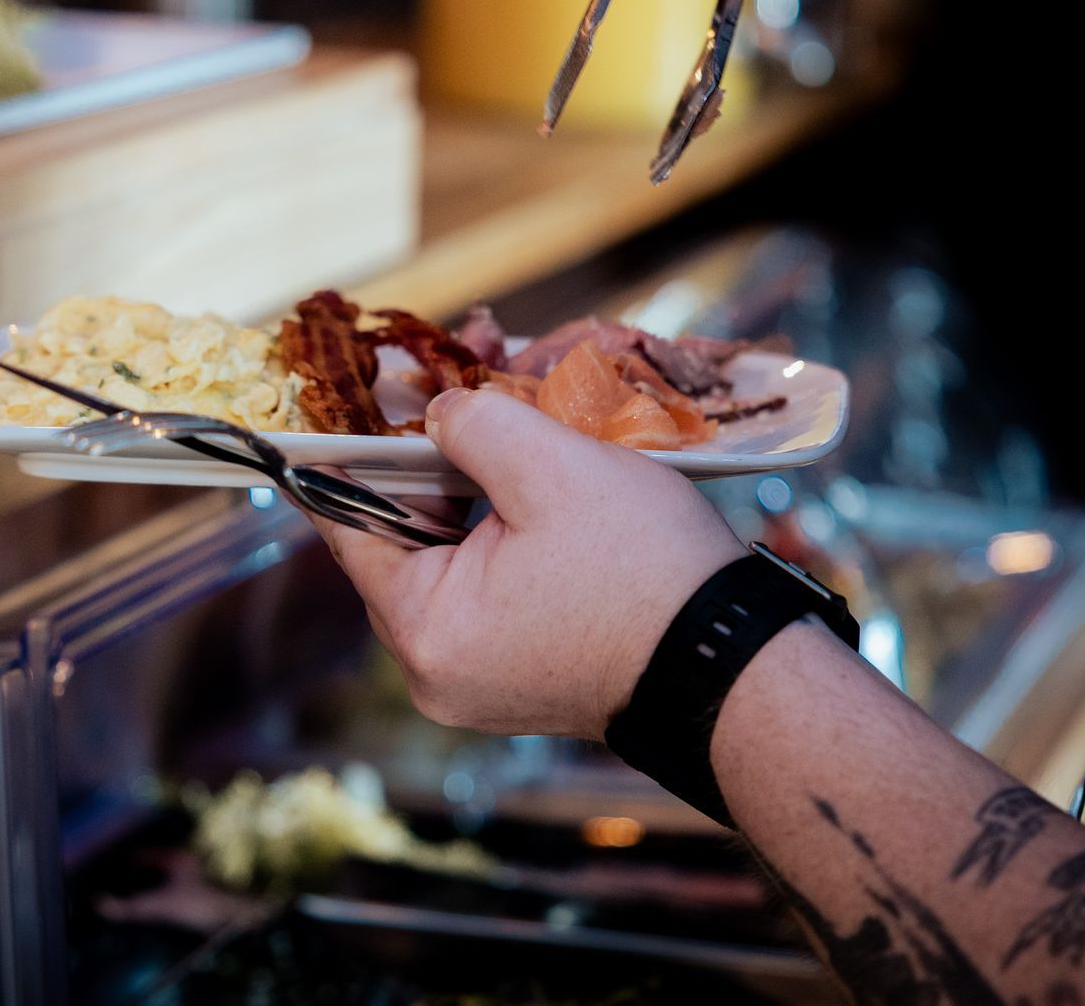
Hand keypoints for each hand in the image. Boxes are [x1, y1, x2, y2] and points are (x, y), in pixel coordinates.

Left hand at [305, 387, 745, 739]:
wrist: (733, 662)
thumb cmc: (645, 569)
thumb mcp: (550, 464)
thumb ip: (471, 424)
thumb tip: (436, 416)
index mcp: (424, 627)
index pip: (350, 528)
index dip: (353, 457)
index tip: (351, 406)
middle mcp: (434, 672)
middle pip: (401, 545)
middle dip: (427, 468)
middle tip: (448, 400)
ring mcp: (476, 683)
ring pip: (446, 564)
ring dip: (465, 500)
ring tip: (495, 434)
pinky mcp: (518, 680)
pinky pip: (484, 595)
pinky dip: (497, 542)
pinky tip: (525, 490)